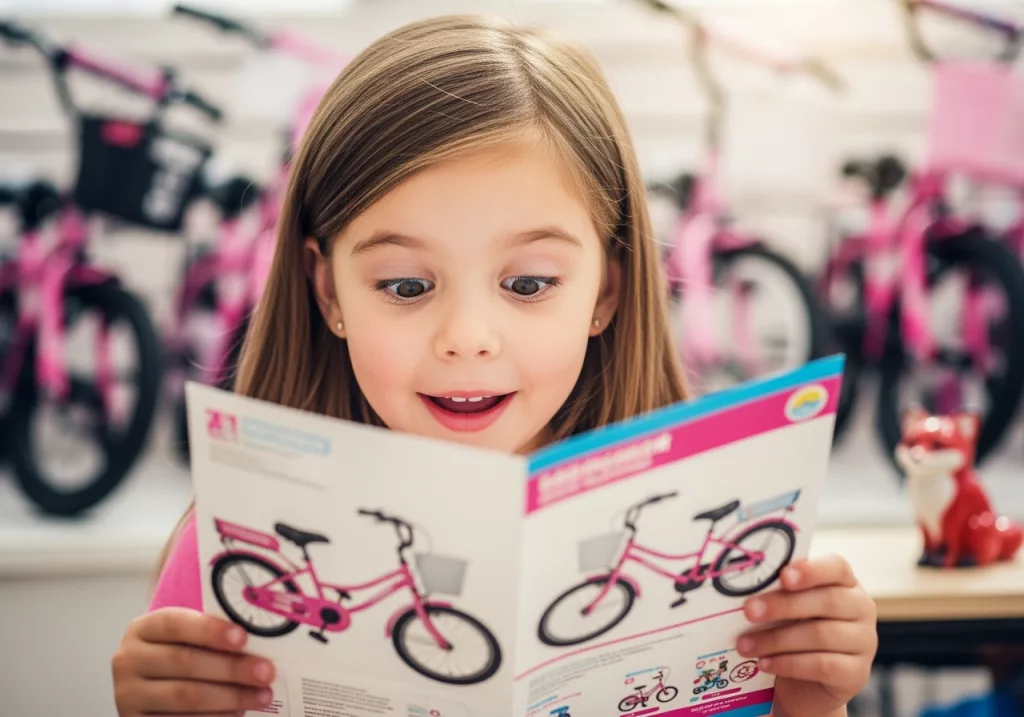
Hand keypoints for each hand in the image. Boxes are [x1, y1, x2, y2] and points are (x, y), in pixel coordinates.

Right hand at [112, 607, 275, 715]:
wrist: (152, 686)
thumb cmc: (181, 652)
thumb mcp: (187, 637)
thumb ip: (213, 633)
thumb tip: (263, 638)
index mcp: (142, 629)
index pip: (174, 623)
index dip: (209, 630)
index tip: (243, 638)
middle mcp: (128, 660)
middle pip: (184, 662)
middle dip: (231, 668)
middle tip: (266, 672)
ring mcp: (128, 696)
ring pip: (185, 696)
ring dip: (230, 697)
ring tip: (263, 696)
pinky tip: (238, 714)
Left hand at [736, 555, 876, 716]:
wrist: (806, 684)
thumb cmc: (793, 632)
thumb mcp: (787, 608)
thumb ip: (777, 591)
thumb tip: (742, 583)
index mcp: (845, 582)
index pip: (836, 567)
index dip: (811, 570)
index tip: (783, 576)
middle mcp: (861, 608)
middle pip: (826, 601)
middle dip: (782, 605)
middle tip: (748, 611)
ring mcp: (864, 642)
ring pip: (820, 635)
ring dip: (776, 639)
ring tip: (744, 645)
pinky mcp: (856, 674)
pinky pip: (822, 665)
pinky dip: (787, 664)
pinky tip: (764, 663)